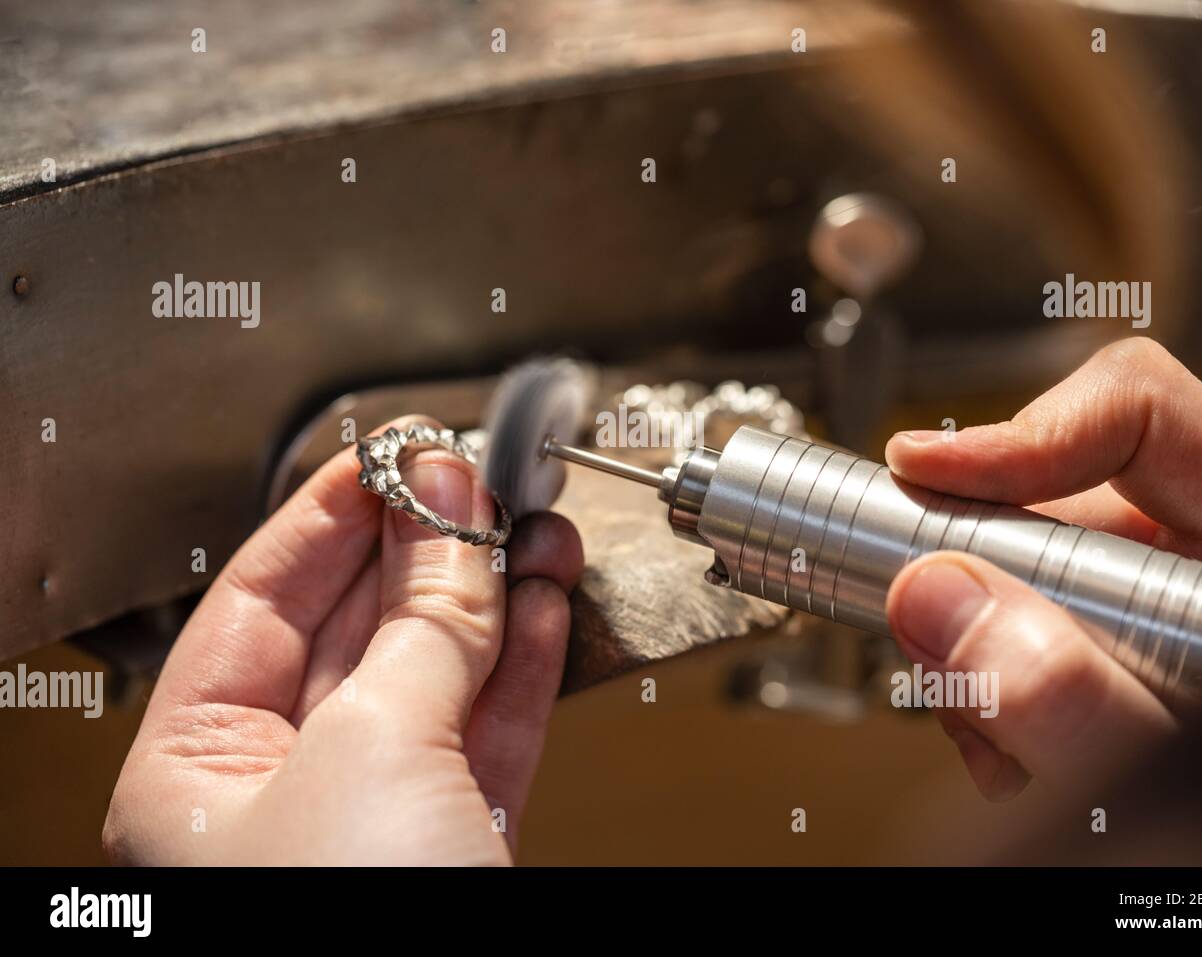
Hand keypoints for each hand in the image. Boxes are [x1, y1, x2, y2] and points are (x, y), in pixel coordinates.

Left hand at [103, 417, 582, 863]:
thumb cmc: (350, 937)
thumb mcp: (372, 748)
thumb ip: (421, 621)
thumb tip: (446, 503)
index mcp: (196, 772)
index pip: (261, 600)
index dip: (334, 513)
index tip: (397, 451)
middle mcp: (280, 792)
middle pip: (358, 629)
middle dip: (429, 549)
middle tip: (477, 481)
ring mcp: (373, 819)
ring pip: (437, 678)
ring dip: (495, 599)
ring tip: (532, 530)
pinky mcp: (455, 843)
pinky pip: (486, 732)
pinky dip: (523, 666)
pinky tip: (544, 604)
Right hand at [883, 338, 1201, 800]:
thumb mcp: (1175, 769)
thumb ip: (1070, 697)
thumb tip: (936, 596)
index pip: (1136, 409)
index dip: (1016, 434)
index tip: (920, 473)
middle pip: (1046, 500)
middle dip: (973, 587)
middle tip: (948, 663)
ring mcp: (1154, 602)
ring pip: (1015, 569)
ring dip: (971, 651)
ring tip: (996, 739)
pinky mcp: (1112, 642)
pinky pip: (1015, 623)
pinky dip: (983, 682)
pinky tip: (1007, 744)